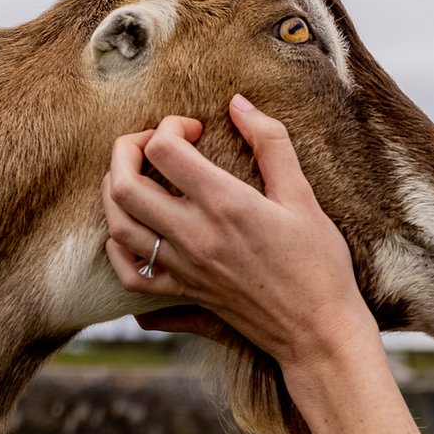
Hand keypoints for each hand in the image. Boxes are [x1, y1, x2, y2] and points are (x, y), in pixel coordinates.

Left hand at [101, 95, 379, 369]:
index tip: (195, 128)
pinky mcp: (183, 293)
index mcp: (226, 205)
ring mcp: (183, 268)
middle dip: (127, 150)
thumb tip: (238, 102)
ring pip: (118, 226)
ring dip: (115, 192)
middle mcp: (195, 236)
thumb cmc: (319, 263)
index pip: (164, 150)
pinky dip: (118, 248)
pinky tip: (135, 229)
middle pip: (124, 185)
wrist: (319, 331)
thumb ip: (270, 142)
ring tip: (137, 177)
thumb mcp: (303, 195)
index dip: (170, 126)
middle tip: (152, 143)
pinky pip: (129, 273)